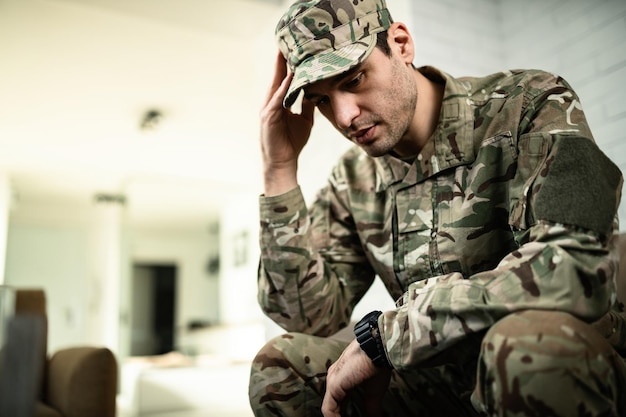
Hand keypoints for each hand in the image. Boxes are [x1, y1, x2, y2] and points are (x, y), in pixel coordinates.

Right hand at [260, 51, 315, 195]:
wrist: (283, 162)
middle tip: (287, 41)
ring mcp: (268, 109)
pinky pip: (277, 100)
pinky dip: (283, 89)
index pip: (283, 78)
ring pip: (276, 85)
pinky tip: (289, 78)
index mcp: (279, 101)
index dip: (287, 63)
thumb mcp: (304, 119)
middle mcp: (271, 102)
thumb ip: (307, 103)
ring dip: (282, 70)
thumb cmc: (292, 141)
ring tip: (287, 53)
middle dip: (281, 59)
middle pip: (277, 76)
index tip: (293, 47)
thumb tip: (317, 89)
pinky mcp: (269, 118)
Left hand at [321, 340, 391, 416]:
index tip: (353, 416)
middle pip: (333, 404)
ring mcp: (332, 381)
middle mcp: (334, 378)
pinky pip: (328, 409)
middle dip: (340, 414)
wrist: (377, 348)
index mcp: (343, 377)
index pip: (340, 400)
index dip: (344, 412)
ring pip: (329, 408)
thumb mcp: (375, 390)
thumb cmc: (377, 362)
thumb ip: (371, 405)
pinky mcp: (334, 385)